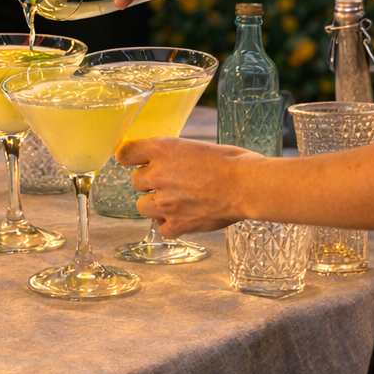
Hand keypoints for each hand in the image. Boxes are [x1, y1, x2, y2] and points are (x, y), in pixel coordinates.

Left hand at [120, 137, 257, 236]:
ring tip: (174, 201)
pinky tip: (182, 217)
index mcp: (162, 149)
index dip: (129, 157)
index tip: (132, 160)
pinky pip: (160, 228)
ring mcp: (165, 202)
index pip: (126, 153)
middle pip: (136, 182)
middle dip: (149, 183)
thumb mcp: (196, 146)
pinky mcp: (176, 223)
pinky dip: (169, 224)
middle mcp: (158, 174)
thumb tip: (166, 163)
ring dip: (155, 204)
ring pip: (142, 206)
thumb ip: (175, 156)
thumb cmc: (231, 161)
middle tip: (170, 182)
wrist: (247, 185)